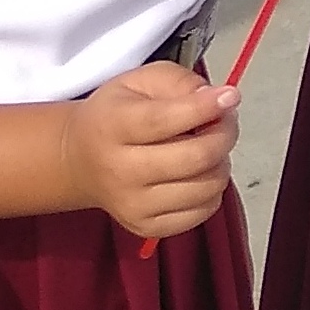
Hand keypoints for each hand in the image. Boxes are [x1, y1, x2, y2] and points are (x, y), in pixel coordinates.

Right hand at [61, 62, 239, 241]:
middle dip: (223, 134)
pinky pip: (202, 212)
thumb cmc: (116, 114)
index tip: (230, 97)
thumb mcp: (140, 80)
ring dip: (221, 162)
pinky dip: (213, 190)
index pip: (163, 121)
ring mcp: (132, 205)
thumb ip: (179, 83)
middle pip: (193, 158)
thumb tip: (216, 99)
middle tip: (225, 120)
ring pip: (205, 187)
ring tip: (210, 146)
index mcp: (112, 127)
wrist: (79, 160)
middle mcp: (119, 171)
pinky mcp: (146, 228)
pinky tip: (199, 173)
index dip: (204, 108)